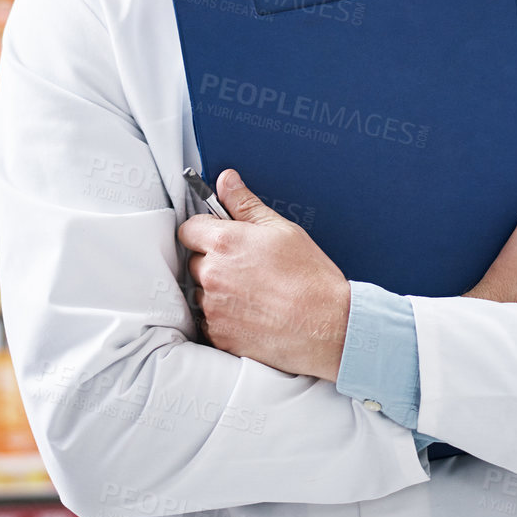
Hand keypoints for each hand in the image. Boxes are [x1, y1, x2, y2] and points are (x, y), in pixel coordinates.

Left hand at [176, 169, 350, 379]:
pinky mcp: (218, 335)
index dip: (203, 231)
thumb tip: (226, 181)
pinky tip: (252, 314)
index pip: (188, 230)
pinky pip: (209, 321)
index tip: (218, 236)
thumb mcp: (282, 230)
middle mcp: (212, 275)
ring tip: (252, 293)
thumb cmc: (310, 278)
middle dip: (213, 262)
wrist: (327, 327)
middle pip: (194, 262)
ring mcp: (213, 308)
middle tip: (245, 267)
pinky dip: (224, 318)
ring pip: (201, 293)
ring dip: (217, 291)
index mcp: (225, 243)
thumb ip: (246, 204)